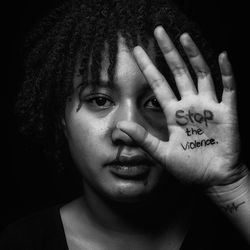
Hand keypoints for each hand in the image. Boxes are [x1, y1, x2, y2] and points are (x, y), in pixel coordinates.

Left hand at [117, 26, 245, 186]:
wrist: (213, 179)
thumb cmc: (188, 167)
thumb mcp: (161, 153)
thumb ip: (143, 138)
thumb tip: (121, 125)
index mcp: (173, 114)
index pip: (158, 84)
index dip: (148, 68)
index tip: (136, 52)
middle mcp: (189, 105)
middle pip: (178, 72)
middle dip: (168, 52)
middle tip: (158, 31)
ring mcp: (208, 107)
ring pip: (201, 74)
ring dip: (193, 56)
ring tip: (183, 37)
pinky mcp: (227, 113)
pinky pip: (228, 89)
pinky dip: (227, 73)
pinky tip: (222, 57)